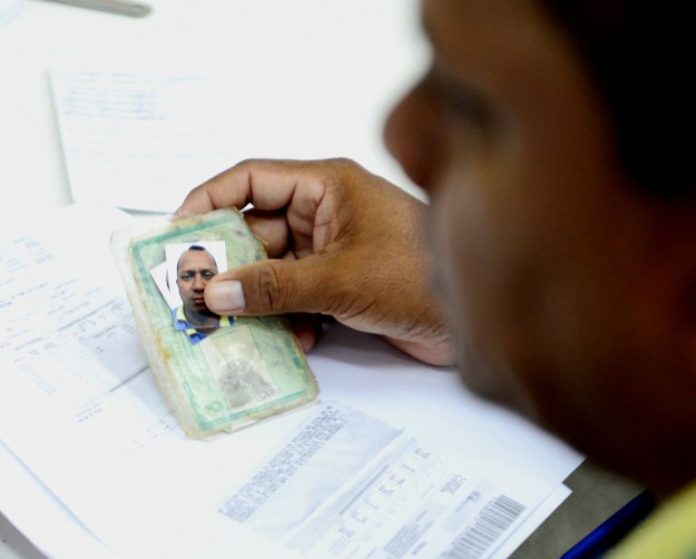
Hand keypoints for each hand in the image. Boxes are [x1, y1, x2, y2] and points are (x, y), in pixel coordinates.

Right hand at [177, 158, 452, 365]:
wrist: (475, 321)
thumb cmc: (417, 277)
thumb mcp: (339, 280)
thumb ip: (273, 286)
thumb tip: (214, 292)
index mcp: (326, 186)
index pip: (251, 179)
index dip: (209, 200)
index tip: (175, 234)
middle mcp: (326, 212)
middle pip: (257, 231)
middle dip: (231, 266)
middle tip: (198, 300)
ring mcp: (333, 249)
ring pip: (274, 269)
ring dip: (260, 299)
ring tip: (241, 330)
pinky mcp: (342, 283)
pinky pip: (296, 293)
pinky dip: (290, 316)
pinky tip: (297, 341)